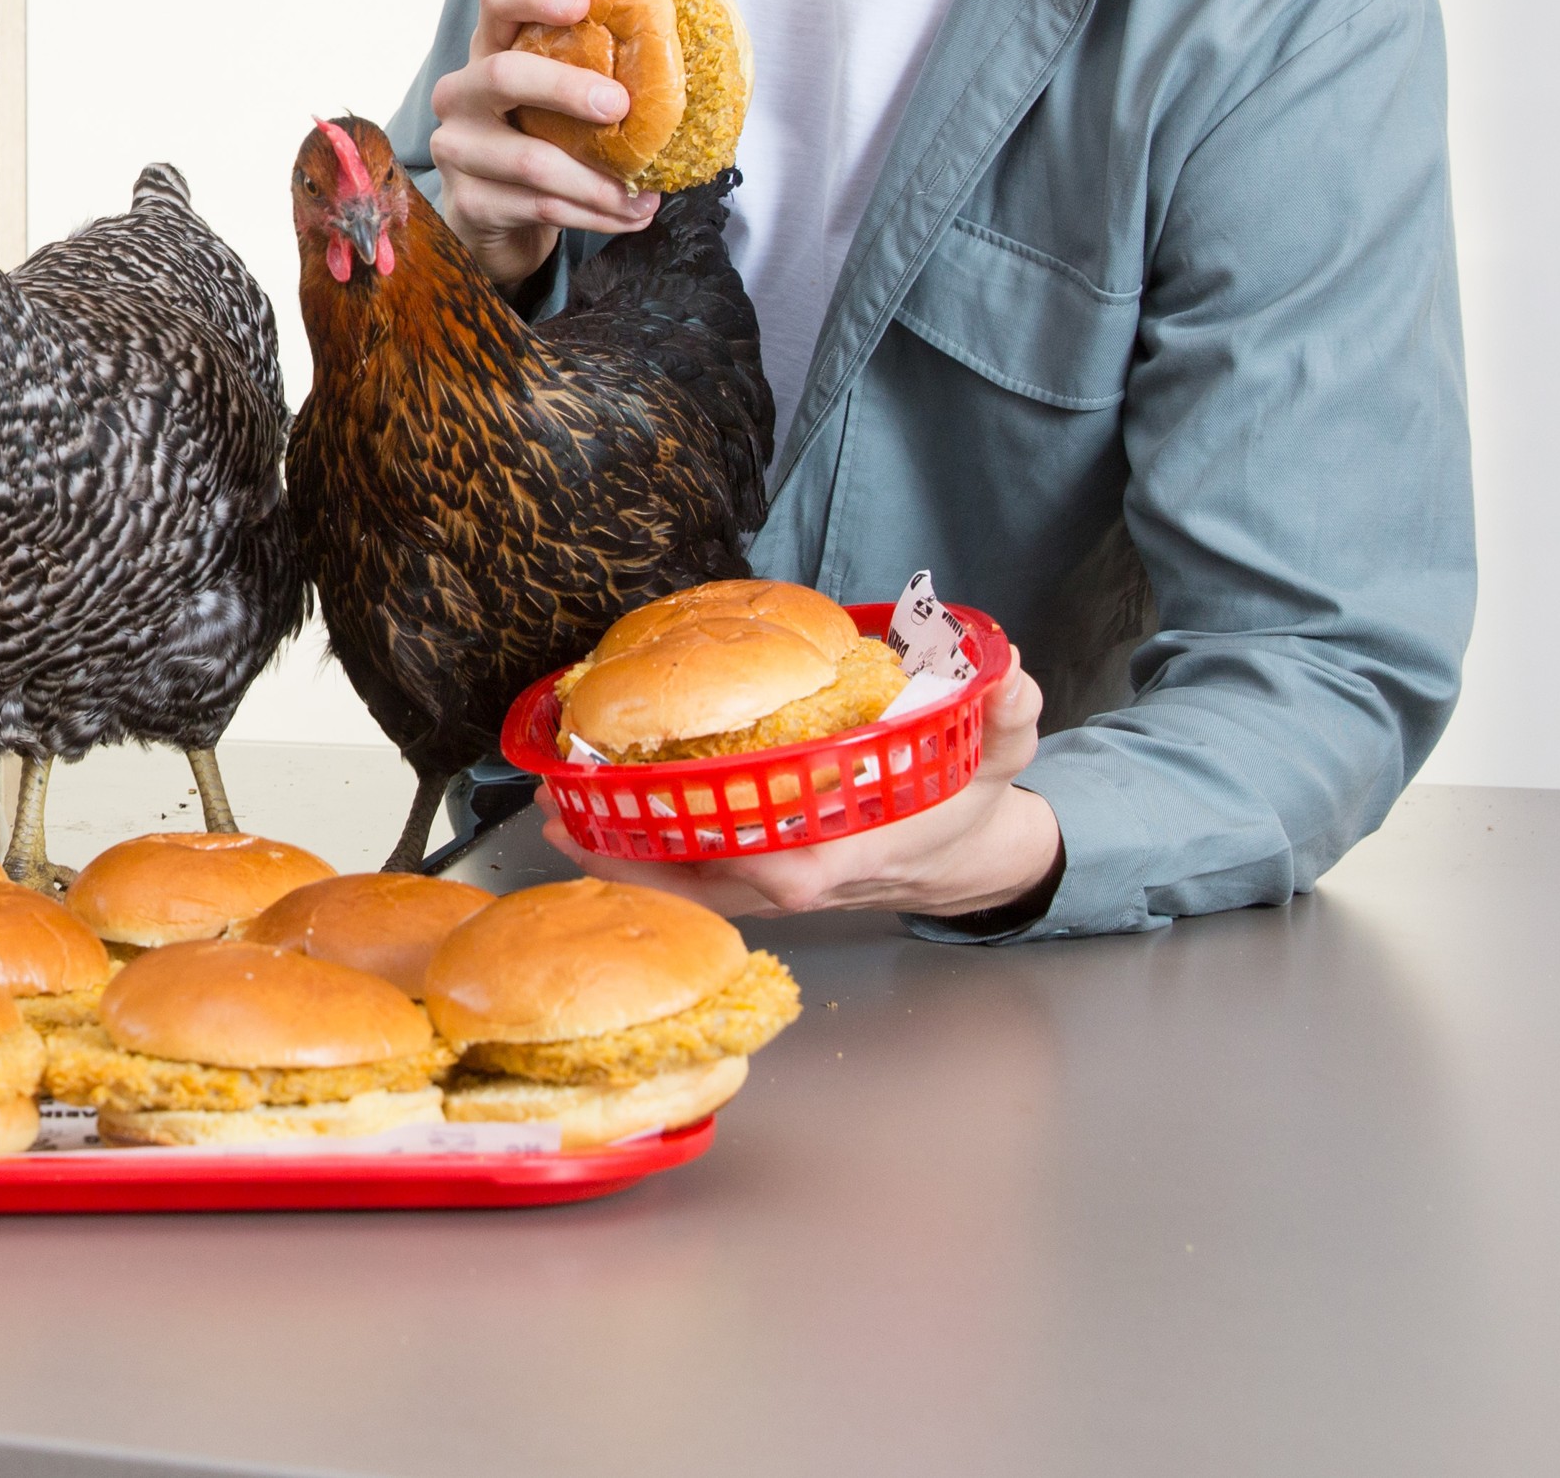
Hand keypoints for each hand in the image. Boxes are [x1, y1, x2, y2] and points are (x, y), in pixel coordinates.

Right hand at [428, 0, 661, 283]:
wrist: (497, 219)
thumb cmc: (540, 143)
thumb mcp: (558, 100)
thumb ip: (593, 70)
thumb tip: (678, 44)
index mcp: (490, 51)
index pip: (496, 0)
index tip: (582, 3)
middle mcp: (462, 93)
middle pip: (504, 74)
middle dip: (567, 88)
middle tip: (620, 106)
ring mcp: (457, 148)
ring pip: (530, 159)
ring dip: (598, 180)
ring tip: (644, 193)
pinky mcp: (469, 202)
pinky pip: (540, 205)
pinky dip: (593, 214)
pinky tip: (626, 214)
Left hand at [550, 668, 1060, 921]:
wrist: (964, 858)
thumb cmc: (965, 805)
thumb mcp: (996, 754)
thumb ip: (1003, 712)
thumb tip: (1006, 671)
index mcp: (840, 854)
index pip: (767, 861)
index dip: (707, 841)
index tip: (651, 807)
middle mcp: (793, 880)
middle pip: (697, 875)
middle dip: (627, 841)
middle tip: (562, 799)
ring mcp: (769, 888)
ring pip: (680, 882)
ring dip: (615, 849)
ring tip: (553, 810)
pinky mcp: (753, 884)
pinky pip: (683, 877)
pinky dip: (635, 853)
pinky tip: (589, 822)